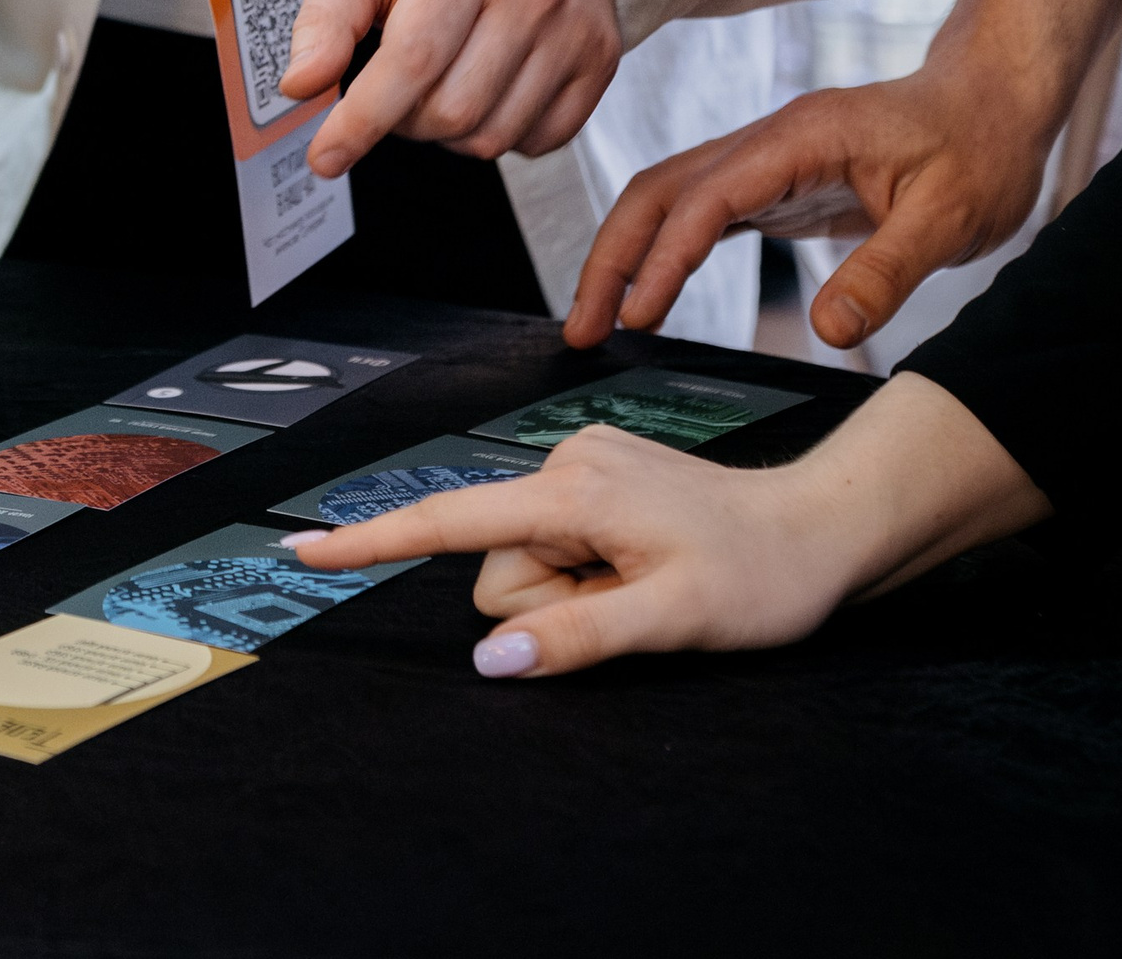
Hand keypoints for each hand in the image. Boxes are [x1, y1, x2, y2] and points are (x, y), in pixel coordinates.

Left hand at [275, 0, 620, 178]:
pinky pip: (539, 141)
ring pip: (491, 136)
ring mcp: (574, 30)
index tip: (327, 153)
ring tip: (440, 79)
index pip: (412, 58)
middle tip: (392, 87)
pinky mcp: (599, 61)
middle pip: (450, 109)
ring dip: (446, 131)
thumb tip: (300, 84)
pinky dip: (497, 132)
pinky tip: (485, 85)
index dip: (361, 118)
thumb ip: (326, 14)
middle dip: (402, 119)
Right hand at [286, 374, 1044, 672]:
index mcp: (573, 490)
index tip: (303, 552)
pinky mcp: (595, 476)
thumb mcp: (673, 621)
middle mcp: (564, 461)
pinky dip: (585, 572)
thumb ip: (576, 637)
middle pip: (498, 566)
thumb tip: (491, 660)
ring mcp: (580, 464)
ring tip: (646, 586)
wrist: (818, 528)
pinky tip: (644, 567)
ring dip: (573, 592)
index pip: (452, 523)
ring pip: (526, 561)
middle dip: (547, 605)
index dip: (374, 542)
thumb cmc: (758, 577)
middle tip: (632, 606)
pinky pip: (555, 544)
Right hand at [563, 49, 1057, 353]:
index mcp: (801, 138)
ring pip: (671, 197)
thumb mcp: (949, 220)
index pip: (710, 195)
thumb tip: (828, 331)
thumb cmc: (979, 149)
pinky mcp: (777, 184)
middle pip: (662, 188)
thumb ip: (886, 273)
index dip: (666, 255)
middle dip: (614, 253)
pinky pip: (702, 212)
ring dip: (627, 252)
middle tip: (583, 326)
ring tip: (598, 318)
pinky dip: (664, 250)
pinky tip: (649, 293)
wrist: (993, 103)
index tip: (637, 313)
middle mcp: (771, 142)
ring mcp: (769, 161)